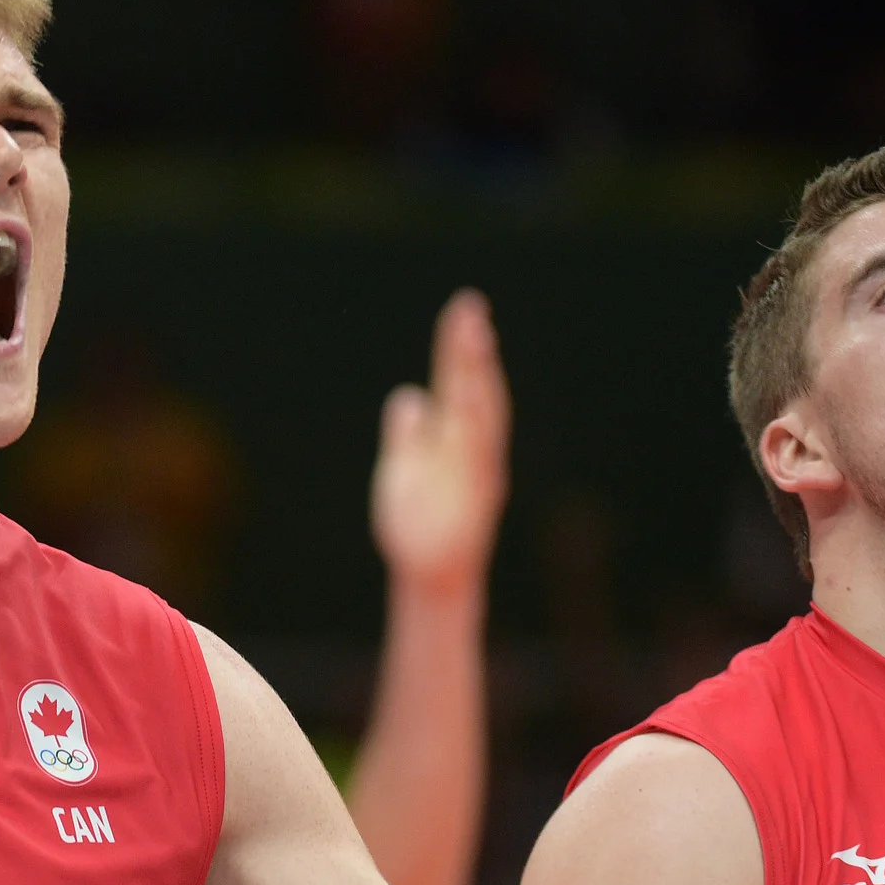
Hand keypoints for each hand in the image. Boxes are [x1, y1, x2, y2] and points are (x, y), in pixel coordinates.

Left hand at [369, 288, 510, 600]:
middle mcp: (473, 450)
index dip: (459, 349)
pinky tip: (464, 393)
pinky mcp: (472, 495)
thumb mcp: (403, 470)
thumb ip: (407, 435)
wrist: (430, 574)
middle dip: (471, 352)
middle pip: (474, 391)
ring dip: (476, 376)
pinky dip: (472, 424)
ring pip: (480, 415)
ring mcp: (476, 471)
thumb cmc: (418, 525)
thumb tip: (409, 396)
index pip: (458, 385)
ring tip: (473, 337)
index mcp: (457, 440)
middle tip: (469, 309)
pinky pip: (475, 454)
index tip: (462, 311)